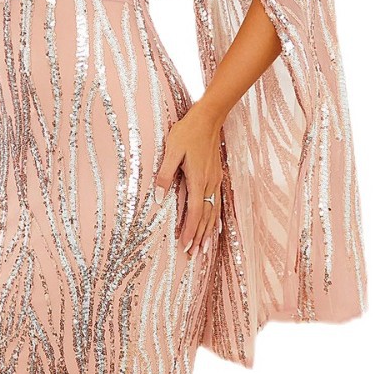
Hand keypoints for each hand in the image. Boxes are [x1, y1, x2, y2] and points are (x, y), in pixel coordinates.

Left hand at [154, 107, 223, 256]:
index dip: (191, 230)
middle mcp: (209, 183)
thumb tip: (157, 199)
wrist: (209, 118)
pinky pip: (217, 202)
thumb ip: (164, 176)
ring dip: (209, 231)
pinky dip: (215, 218)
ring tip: (205, 248)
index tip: (186, 246)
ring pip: (214, 211)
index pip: (195, 212)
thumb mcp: (170, 151)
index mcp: (197, 179)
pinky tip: (215, 226)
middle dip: (200, 237)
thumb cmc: (187, 132)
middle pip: (206, 216)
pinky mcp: (216, 176)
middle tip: (194, 255)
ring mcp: (215, 180)